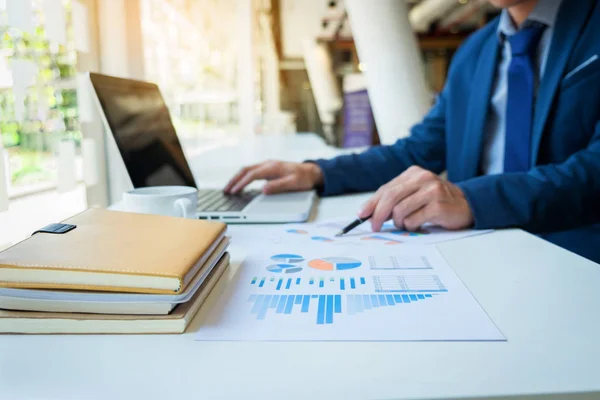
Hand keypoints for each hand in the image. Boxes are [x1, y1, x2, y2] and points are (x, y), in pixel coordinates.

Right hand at [224, 161, 323, 194]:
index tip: (233, 192)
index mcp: (272, 167)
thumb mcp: (293, 183)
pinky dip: (243, 177)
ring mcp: (268, 166)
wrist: (312, 172)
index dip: (241, 183)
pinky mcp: (268, 169)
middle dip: (234, 180)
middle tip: (225, 190)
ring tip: (229, 188)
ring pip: (247, 170)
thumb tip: (263, 190)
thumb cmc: (304, 178)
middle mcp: (268, 164)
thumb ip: (278, 186)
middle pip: (245, 170)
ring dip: (237, 178)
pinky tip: (240, 184)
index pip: (252, 175)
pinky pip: (252, 172)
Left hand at [358, 166, 473, 231]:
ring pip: (400, 211)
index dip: (371, 203)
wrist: (467, 205)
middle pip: (390, 197)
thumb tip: (369, 213)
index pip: (386, 189)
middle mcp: (422, 178)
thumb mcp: (415, 194)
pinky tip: (419, 224)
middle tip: (374, 227)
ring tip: (407, 224)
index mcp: (413, 173)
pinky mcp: (438, 205)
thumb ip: (395, 200)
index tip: (361, 215)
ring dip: (399, 223)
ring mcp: (431, 190)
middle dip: (378, 215)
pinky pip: (413, 220)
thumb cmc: (436, 201)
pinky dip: (411, 226)